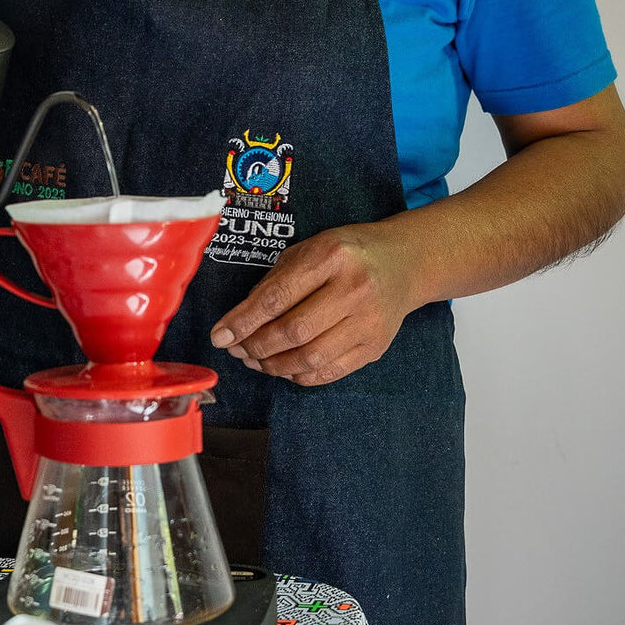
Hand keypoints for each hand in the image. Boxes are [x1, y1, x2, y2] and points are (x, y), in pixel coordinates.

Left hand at [209, 224, 418, 385]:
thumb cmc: (346, 252)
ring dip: (274, 365)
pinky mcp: (376, 346)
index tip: (220, 336)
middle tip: (237, 350)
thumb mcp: (308, 249)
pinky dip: (299, 375)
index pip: (277, 297)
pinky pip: (330, 371)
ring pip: (310, 358)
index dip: (243, 321)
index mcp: (331, 256)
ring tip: (256, 360)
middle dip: (256, 346)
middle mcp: (354, 289)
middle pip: (293, 331)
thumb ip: (275, 281)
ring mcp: (369, 321)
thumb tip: (239, 322)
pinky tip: (283, 367)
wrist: (404, 262)